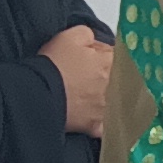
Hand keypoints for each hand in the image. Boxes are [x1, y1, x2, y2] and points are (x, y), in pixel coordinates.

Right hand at [43, 24, 112, 144]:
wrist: (38, 93)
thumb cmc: (54, 63)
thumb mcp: (70, 36)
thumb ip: (89, 36)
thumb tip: (96, 42)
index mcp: (111, 63)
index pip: (121, 57)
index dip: (110, 57)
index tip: (99, 59)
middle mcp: (115, 87)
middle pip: (124, 82)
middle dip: (115, 79)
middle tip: (98, 80)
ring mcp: (107, 109)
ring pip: (119, 105)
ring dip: (114, 101)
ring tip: (99, 99)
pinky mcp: (96, 126)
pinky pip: (108, 127)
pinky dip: (107, 125)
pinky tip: (102, 121)